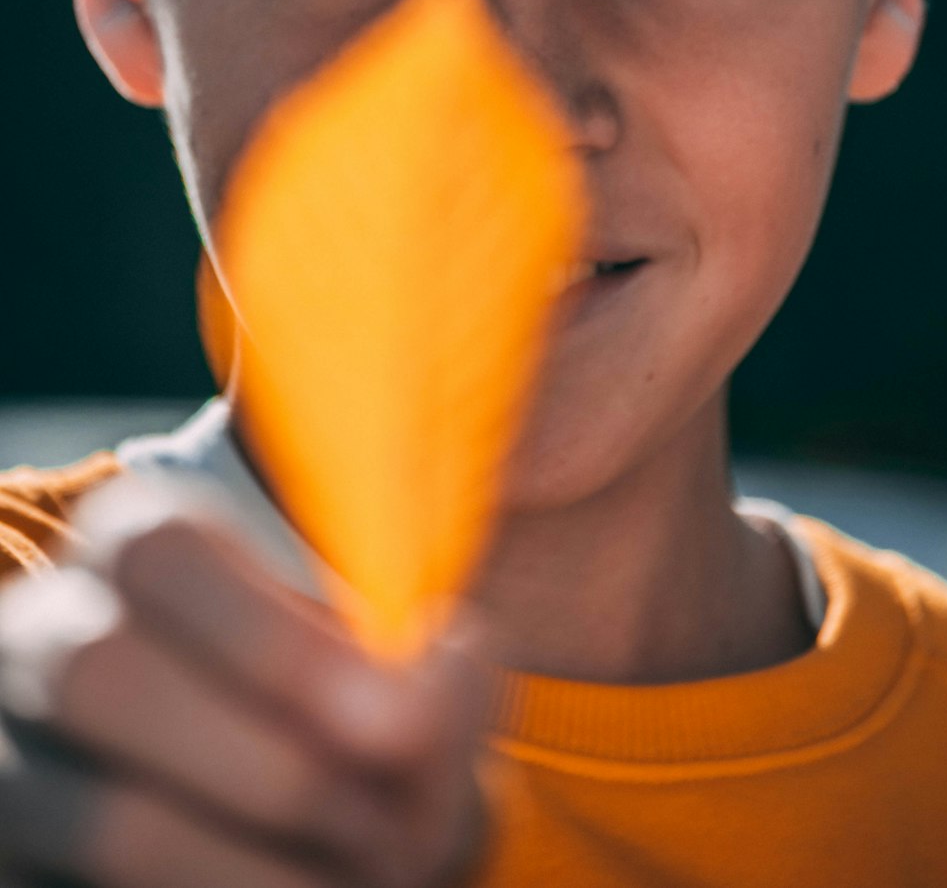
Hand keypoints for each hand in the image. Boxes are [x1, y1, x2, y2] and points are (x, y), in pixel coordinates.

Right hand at [0, 480, 491, 887]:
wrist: (308, 815)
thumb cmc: (347, 719)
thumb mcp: (395, 679)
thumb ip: (431, 670)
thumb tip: (449, 663)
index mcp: (139, 545)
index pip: (161, 553)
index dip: (277, 642)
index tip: (400, 723)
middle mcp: (48, 635)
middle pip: (100, 672)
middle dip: (268, 764)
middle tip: (384, 831)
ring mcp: (15, 759)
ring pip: (101, 818)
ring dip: (252, 866)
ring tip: (364, 880)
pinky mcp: (17, 863)